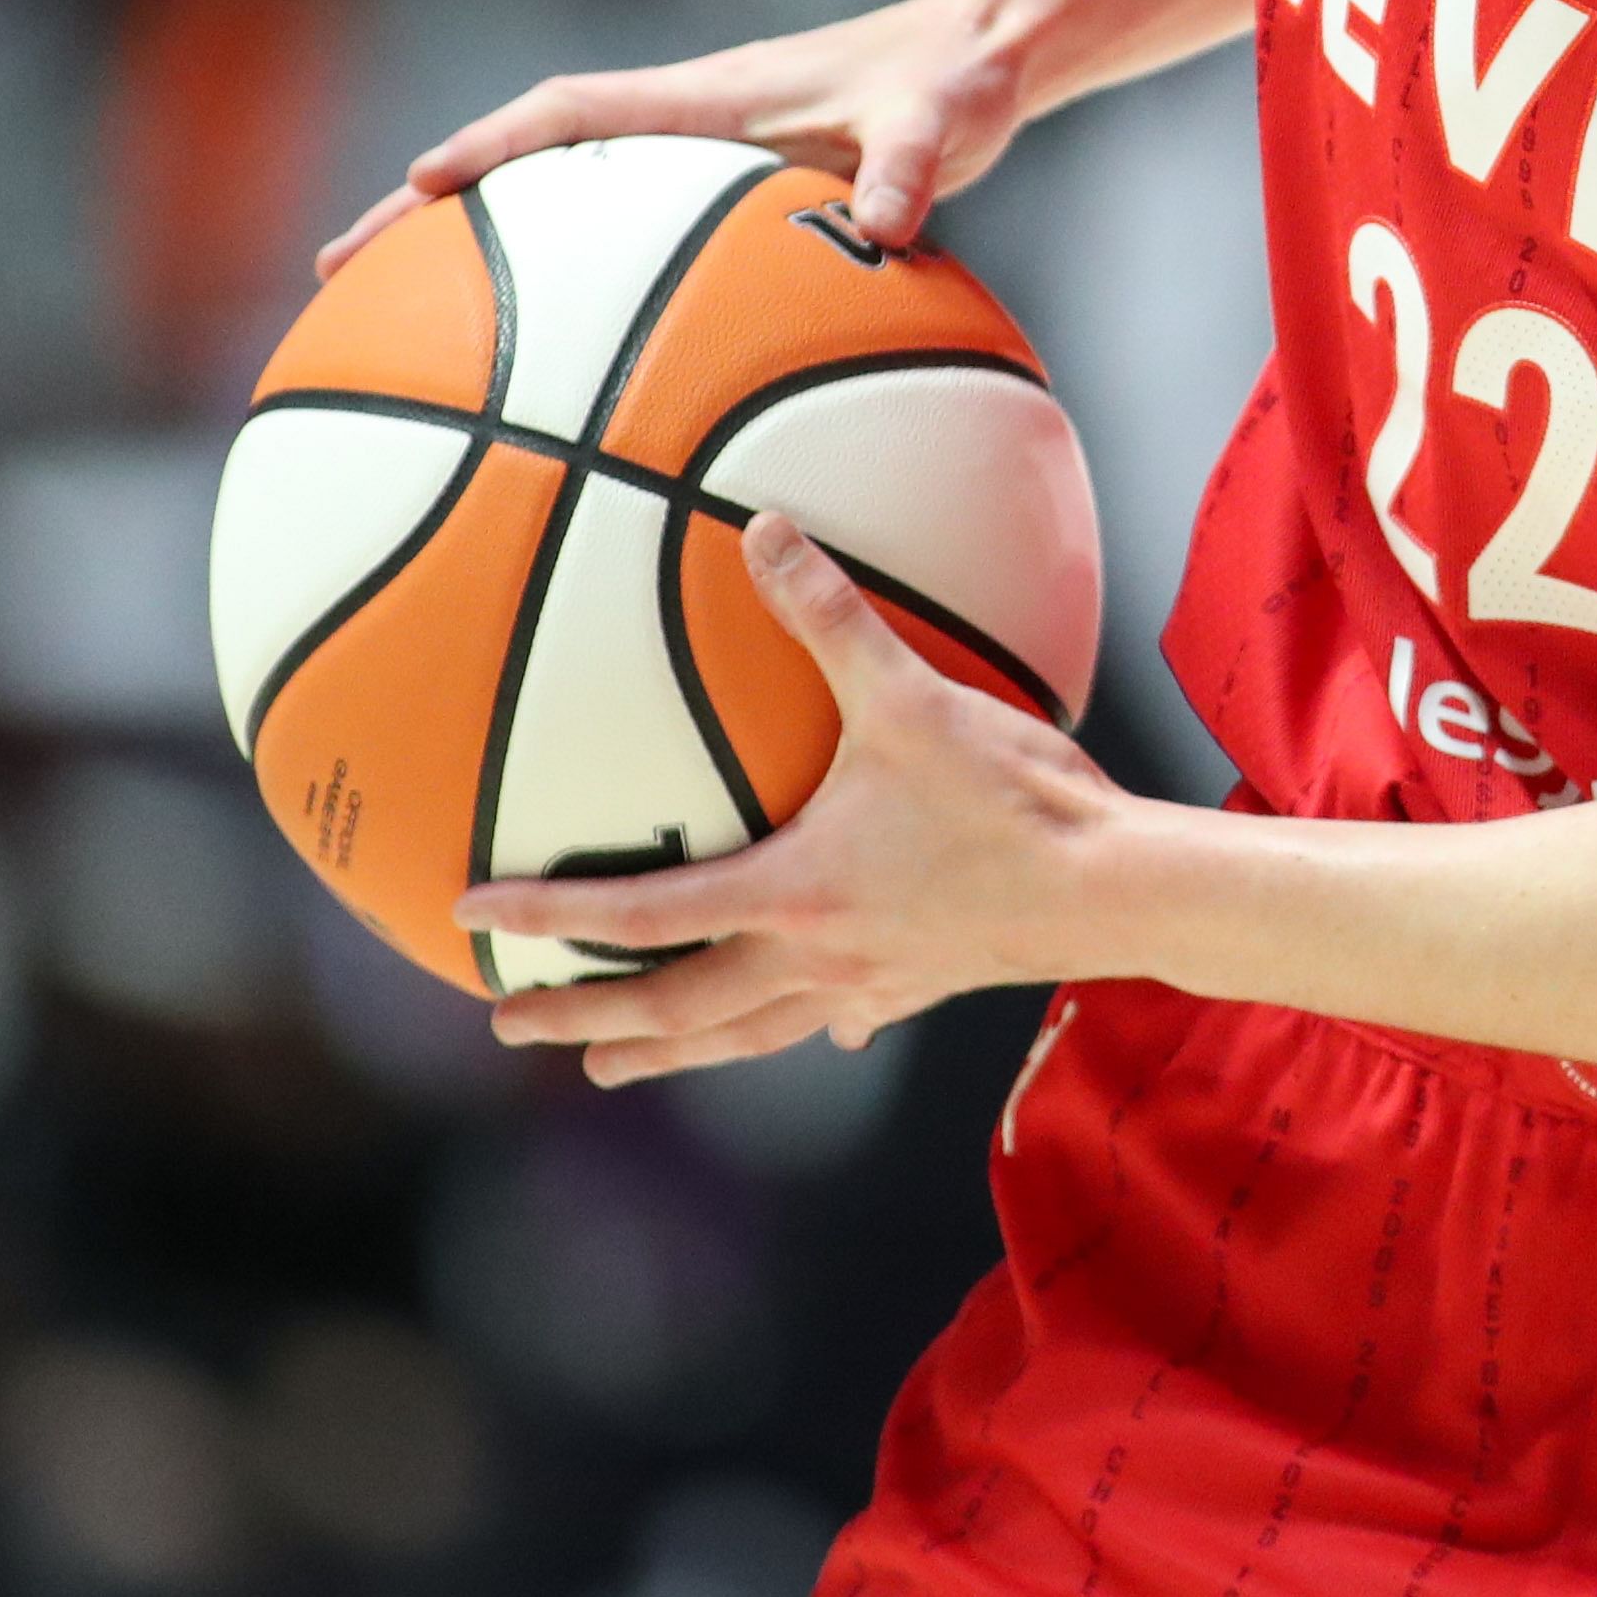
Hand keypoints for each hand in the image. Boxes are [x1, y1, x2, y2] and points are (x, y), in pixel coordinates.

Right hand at [318, 0, 1028, 277]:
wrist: (990, 54)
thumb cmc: (960, 81)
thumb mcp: (945, 119)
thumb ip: (914, 165)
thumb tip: (886, 223)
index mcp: (714, 98)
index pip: (573, 114)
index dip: (495, 146)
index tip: (417, 186)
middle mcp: (691, 122)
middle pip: (531, 167)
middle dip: (433, 212)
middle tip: (342, 272)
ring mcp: (704, 159)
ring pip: (563, 207)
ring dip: (484, 258)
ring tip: (399, 336)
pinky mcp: (734, 194)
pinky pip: (627, 245)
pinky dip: (577, 293)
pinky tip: (565, 375)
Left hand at [462, 512, 1127, 1084]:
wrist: (1118, 890)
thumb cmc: (1014, 800)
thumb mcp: (911, 697)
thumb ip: (829, 617)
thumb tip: (765, 530)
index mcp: (792, 892)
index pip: (643, 914)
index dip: (553, 915)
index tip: (478, 914)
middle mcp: (812, 954)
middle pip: (672, 1007)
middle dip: (582, 1018)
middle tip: (509, 1021)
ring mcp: (865, 983)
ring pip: (739, 1035)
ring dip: (666, 1050)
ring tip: (611, 1066)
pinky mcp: (918, 988)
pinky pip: (836, 1020)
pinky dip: (801, 1028)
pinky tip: (818, 1028)